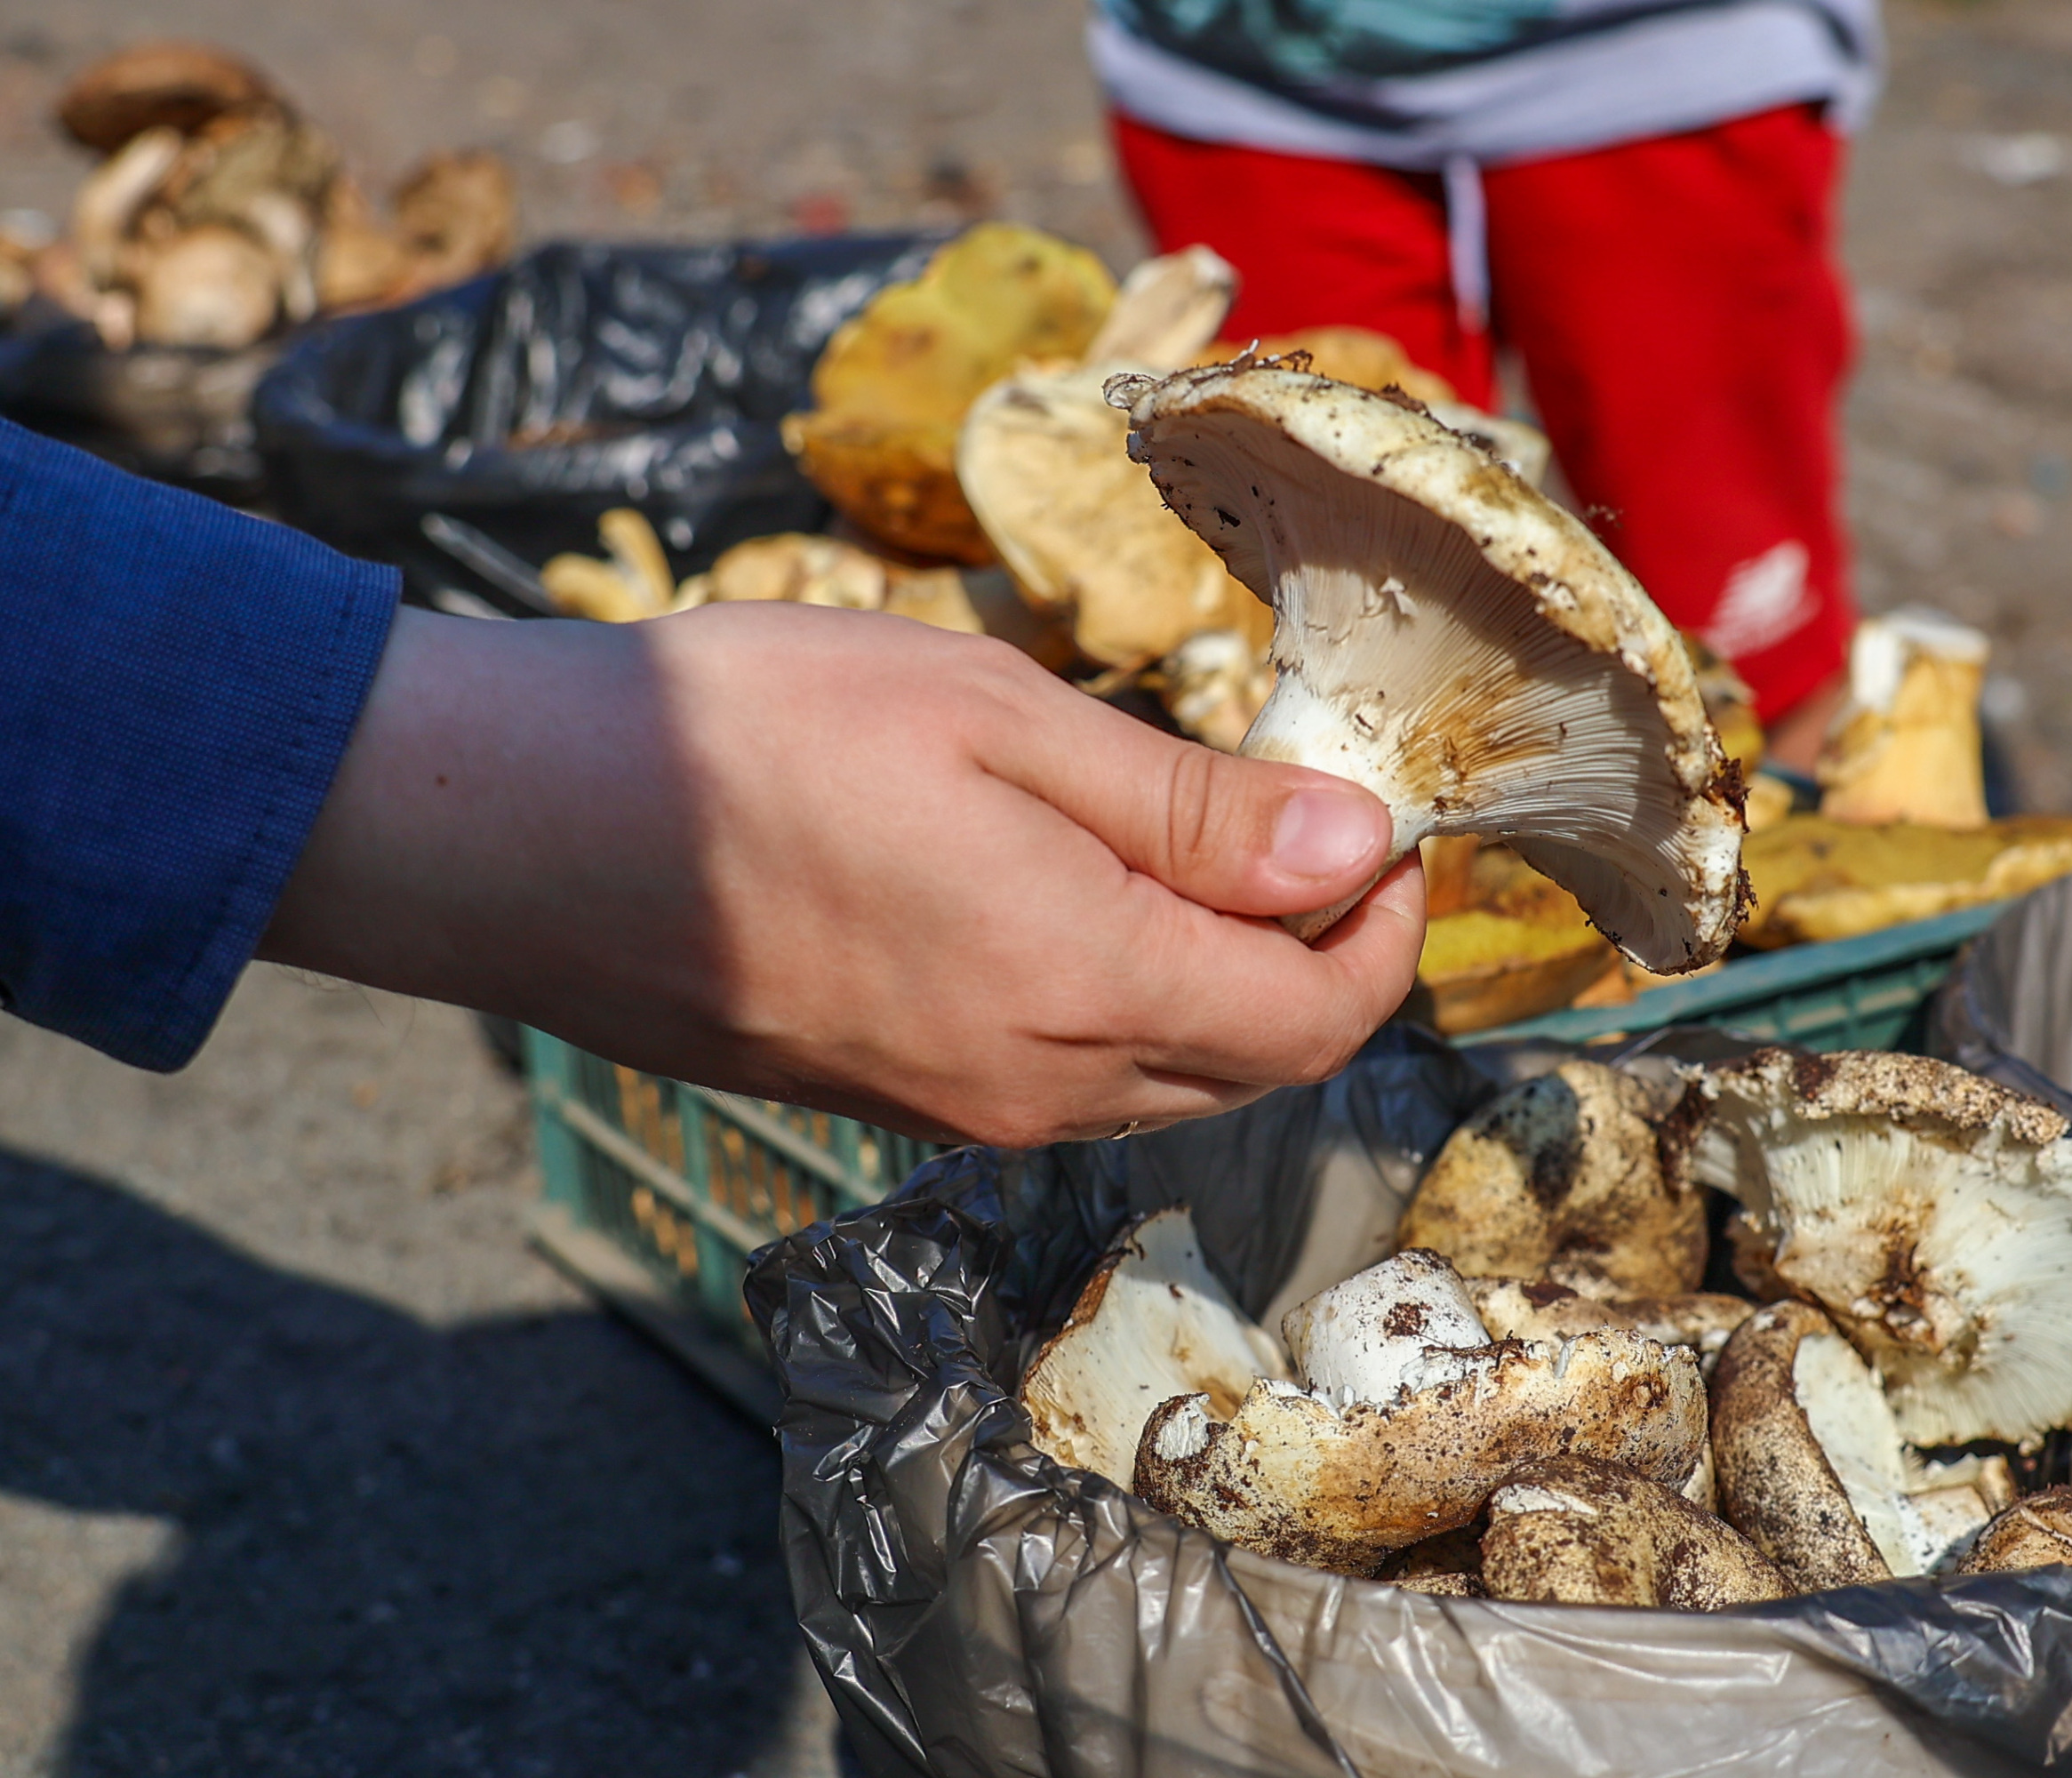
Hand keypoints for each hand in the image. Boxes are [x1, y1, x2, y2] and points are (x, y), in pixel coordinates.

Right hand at [260, 604, 1424, 1145]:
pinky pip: (1071, 1086)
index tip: (1389, 827)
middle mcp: (1039, 1089)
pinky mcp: (892, 1101)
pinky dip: (1131, 1009)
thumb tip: (1355, 850)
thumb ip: (1190, 806)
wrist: (513, 834)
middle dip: (1324, 961)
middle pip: (1259, 1064)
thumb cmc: (747, 737)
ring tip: (1210, 848)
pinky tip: (1088, 899)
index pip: (1320, 1014)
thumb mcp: (996, 720)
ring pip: (1169, 1084)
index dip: (1388, 931)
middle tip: (1315, 826)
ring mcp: (959, 1110)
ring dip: (1230, 987)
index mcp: (1087, 989)